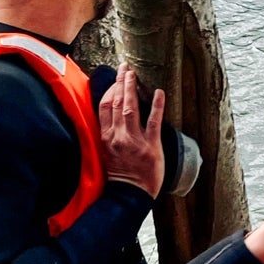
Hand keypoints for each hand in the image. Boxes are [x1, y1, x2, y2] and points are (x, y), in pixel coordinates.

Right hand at [99, 64, 164, 197]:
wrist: (128, 195)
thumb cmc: (119, 174)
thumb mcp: (106, 152)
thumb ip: (108, 133)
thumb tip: (111, 113)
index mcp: (105, 137)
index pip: (104, 107)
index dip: (110, 89)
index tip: (115, 79)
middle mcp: (117, 137)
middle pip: (116, 103)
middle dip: (120, 83)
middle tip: (125, 67)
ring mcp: (134, 141)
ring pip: (130, 109)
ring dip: (131, 89)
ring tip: (134, 74)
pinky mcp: (150, 146)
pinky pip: (153, 122)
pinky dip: (156, 106)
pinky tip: (159, 92)